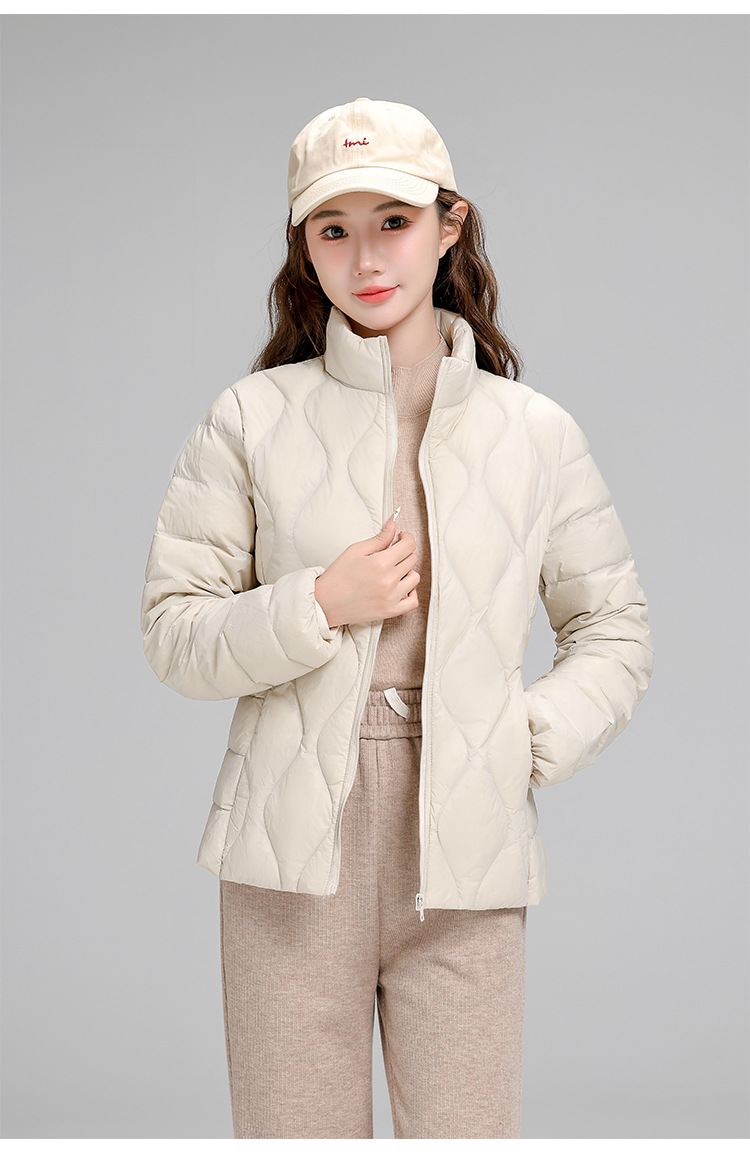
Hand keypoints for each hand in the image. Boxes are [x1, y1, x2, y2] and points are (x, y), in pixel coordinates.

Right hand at [314, 511, 419, 627]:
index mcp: (380, 563)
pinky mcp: (390, 611)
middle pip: (412, 560)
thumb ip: (379, 538)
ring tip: (395, 570)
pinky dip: (411, 593)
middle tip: (392, 553)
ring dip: (408, 571)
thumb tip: (393, 523)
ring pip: (414, 578)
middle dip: (404, 552)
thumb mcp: (355, 550)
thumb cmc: (337, 576)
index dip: (407, 538)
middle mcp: (388, 580)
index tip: (401, 538)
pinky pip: (413, 602)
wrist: (325, 602)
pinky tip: (402, 587)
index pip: (408, 545)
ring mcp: (391, 598)